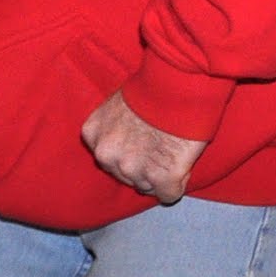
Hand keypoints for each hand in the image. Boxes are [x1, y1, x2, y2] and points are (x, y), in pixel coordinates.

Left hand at [81, 92, 205, 204]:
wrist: (179, 82)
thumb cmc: (154, 85)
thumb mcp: (118, 101)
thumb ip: (114, 126)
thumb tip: (125, 140)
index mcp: (92, 133)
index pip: (108, 159)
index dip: (129, 152)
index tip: (143, 141)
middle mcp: (106, 154)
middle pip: (125, 176)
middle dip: (142, 166)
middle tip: (161, 146)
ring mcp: (131, 168)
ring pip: (146, 186)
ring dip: (160, 174)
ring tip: (173, 151)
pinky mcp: (159, 177)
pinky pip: (168, 194)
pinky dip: (177, 183)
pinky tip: (182, 165)